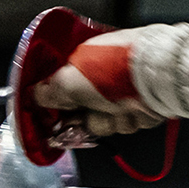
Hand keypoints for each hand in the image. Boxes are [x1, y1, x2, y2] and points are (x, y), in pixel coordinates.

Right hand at [29, 31, 163, 136]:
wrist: (155, 77)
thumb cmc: (113, 69)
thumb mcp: (69, 81)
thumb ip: (48, 92)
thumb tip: (32, 96)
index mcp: (82, 62)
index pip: (62, 91)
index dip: (57, 109)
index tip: (52, 123)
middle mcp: (102, 76)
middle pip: (83, 112)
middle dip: (86, 119)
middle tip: (89, 116)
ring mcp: (123, 92)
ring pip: (105, 122)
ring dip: (110, 121)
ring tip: (119, 108)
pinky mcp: (142, 105)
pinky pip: (127, 124)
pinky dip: (129, 120)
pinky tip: (134, 109)